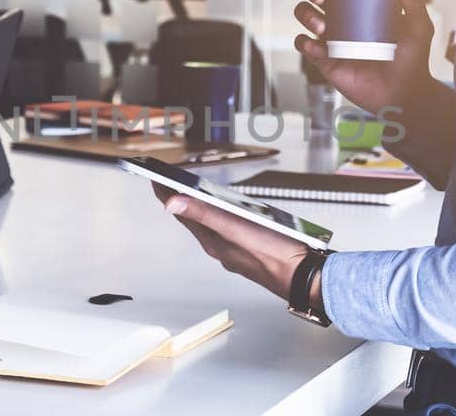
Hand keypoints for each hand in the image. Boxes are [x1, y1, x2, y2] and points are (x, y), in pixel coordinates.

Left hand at [152, 184, 316, 305]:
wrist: (302, 277)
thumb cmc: (273, 255)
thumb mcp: (235, 229)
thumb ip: (205, 214)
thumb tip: (172, 203)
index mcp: (213, 242)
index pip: (182, 213)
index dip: (166, 194)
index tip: (153, 178)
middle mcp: (220, 246)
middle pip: (193, 219)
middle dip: (179, 200)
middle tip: (166, 184)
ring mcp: (234, 249)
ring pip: (210, 225)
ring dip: (198, 209)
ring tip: (190, 196)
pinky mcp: (250, 249)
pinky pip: (227, 229)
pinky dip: (219, 217)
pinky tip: (226, 213)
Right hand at [294, 0, 440, 114]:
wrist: (403, 95)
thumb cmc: (412, 60)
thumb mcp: (418, 31)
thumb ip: (414, 8)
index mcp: (360, 3)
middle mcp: (341, 16)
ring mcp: (330, 37)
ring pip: (304, 15)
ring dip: (306, 15)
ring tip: (322, 28)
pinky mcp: (324, 59)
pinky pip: (304, 46)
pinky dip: (304, 43)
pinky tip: (316, 47)